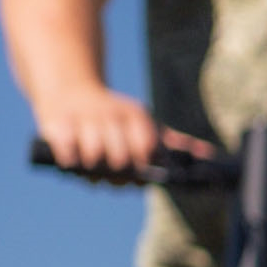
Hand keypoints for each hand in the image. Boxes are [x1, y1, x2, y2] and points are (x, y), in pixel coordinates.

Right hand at [34, 82, 189, 176]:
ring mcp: (85, 119)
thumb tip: (208, 154)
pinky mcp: (58, 123)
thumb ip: (173, 142)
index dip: (144, 168)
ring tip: (93, 170)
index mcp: (136, 116)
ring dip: (94, 169)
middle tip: (114, 177)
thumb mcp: (144, 123)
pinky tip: (73, 163)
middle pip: (120, 158)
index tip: (140, 175)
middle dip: (118, 174)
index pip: (147, 148)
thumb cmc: (114, 116)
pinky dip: (71, 162)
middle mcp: (112, 116)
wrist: (71, 89)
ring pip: (94, 155)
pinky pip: (67, 151)